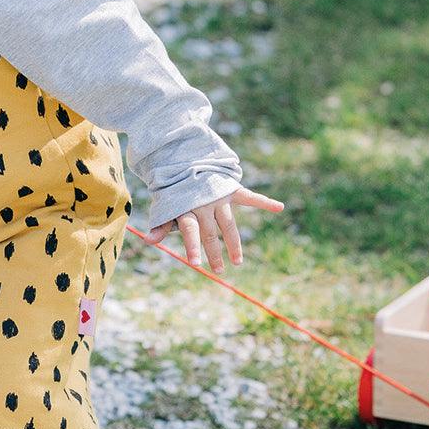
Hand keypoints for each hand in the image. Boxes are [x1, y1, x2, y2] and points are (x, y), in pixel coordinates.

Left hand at [146, 187, 284, 272]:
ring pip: (228, 224)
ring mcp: (219, 197)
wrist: (186, 158)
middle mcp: (204, 204)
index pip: (190, 230)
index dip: (192, 246)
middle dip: (213, 252)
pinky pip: (249, 197)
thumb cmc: (175, 189)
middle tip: (218, 271)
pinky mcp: (232, 189)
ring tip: (237, 261)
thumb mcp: (165, 205)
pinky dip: (264, 202)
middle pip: (210, 232)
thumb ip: (161, 224)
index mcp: (186, 208)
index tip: (195, 264)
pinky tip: (279, 208)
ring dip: (234, 243)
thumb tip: (148, 242)